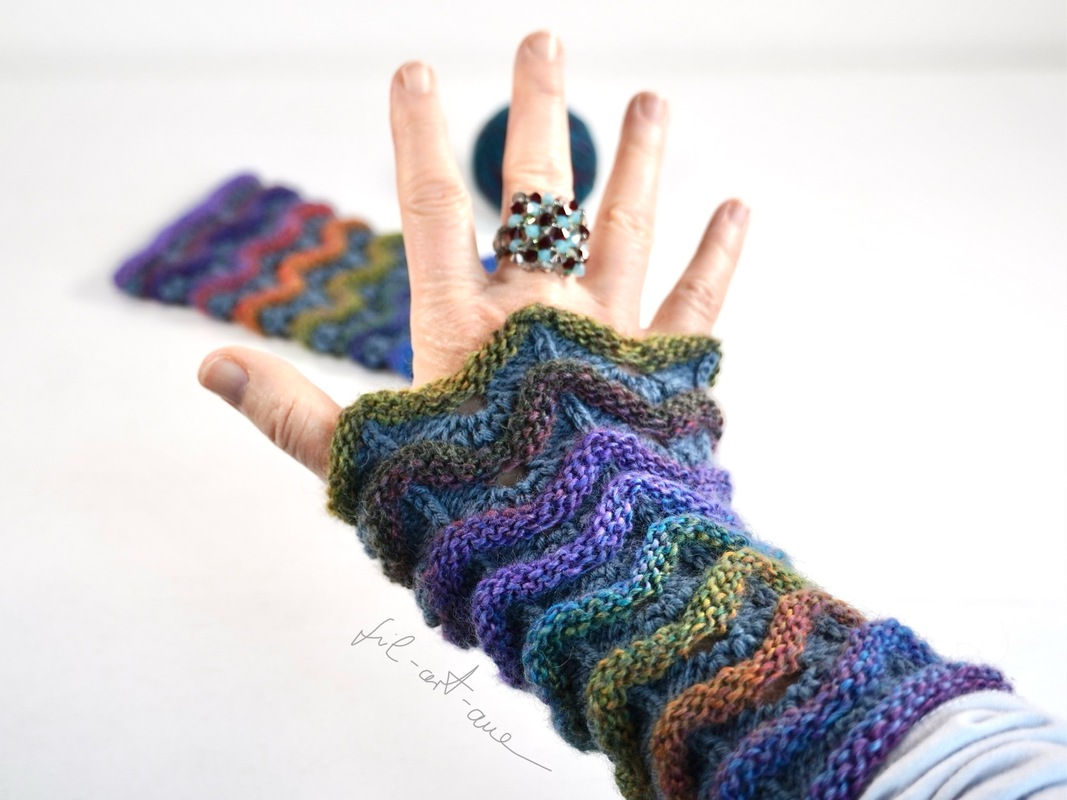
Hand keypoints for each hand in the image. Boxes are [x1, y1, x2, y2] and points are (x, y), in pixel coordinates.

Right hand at [198, 29, 749, 480]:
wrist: (576, 572)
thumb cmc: (470, 522)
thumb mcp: (365, 467)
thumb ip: (290, 413)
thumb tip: (210, 366)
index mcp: (461, 329)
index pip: (431, 209)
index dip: (418, 135)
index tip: (417, 71)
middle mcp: (539, 314)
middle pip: (538, 193)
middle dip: (539, 114)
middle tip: (546, 41)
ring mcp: (608, 336)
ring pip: (625, 228)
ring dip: (640, 162)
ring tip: (653, 102)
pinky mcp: (664, 372)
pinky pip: (697, 302)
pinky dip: (718, 255)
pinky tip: (737, 207)